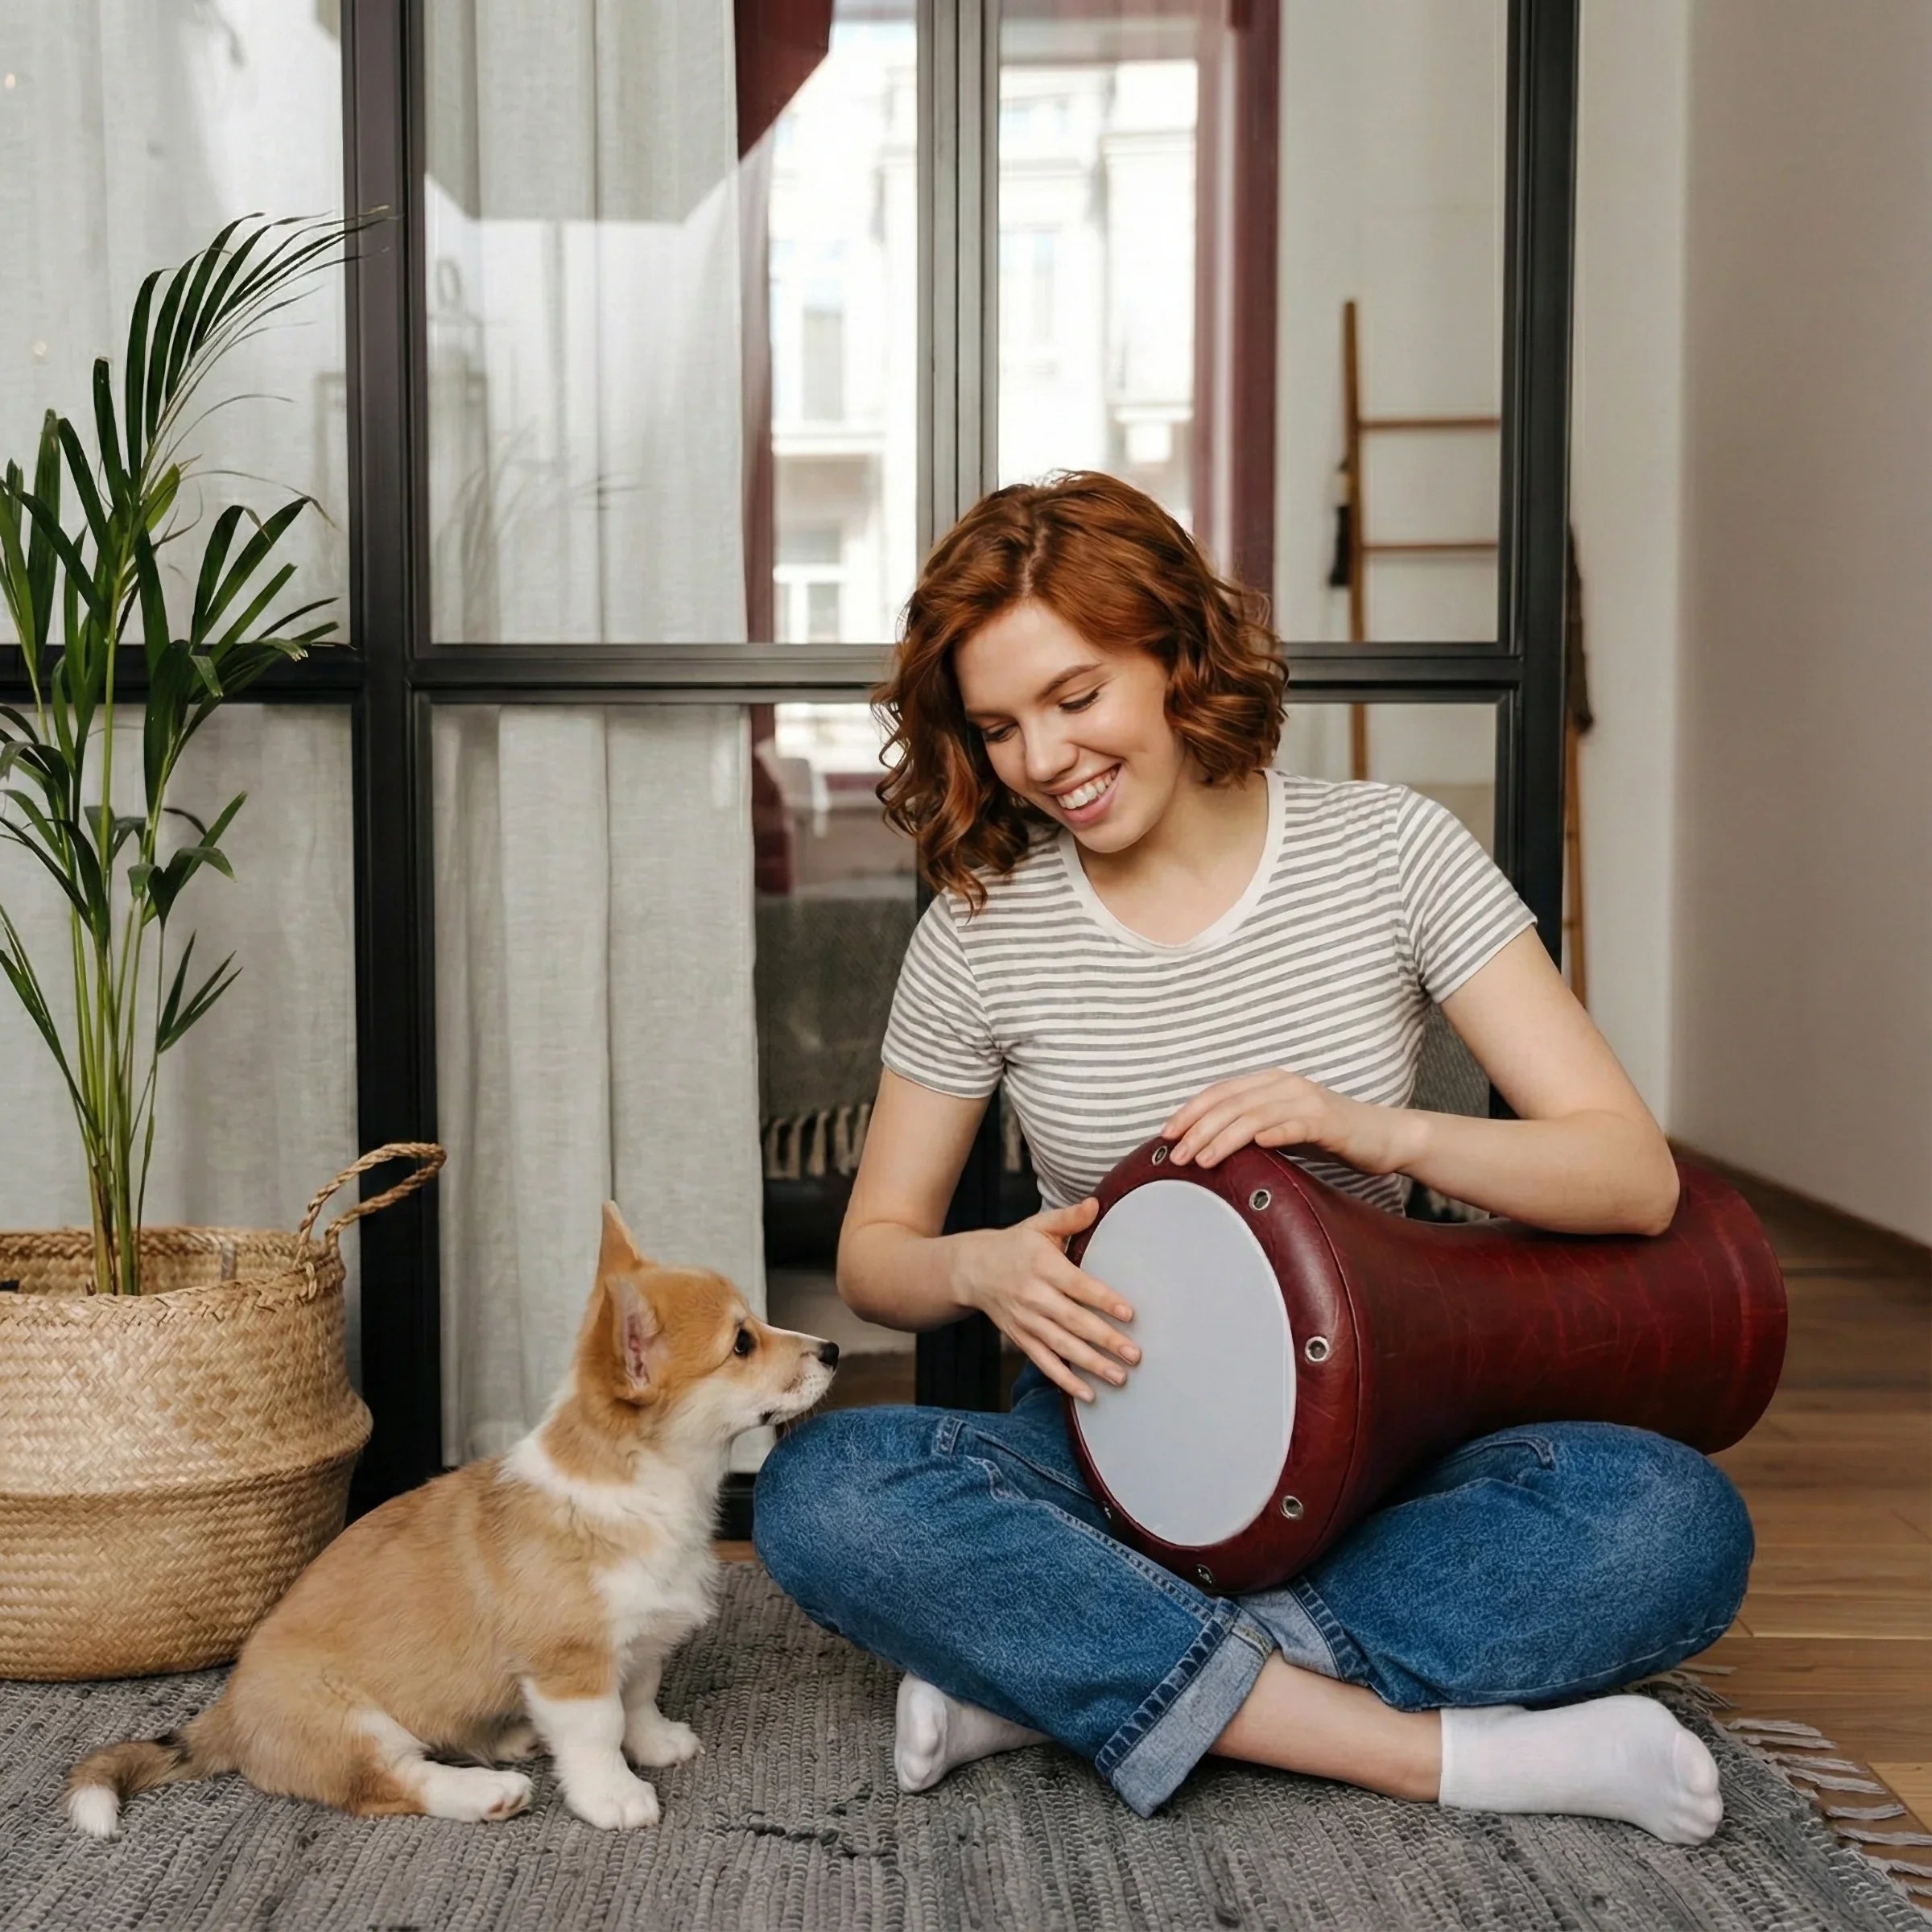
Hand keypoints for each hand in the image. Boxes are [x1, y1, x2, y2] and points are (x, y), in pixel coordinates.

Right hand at [953, 1198, 1139, 1403]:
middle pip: (1074, 1322)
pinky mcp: (1021, 1338)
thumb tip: (1096, 1204)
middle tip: (1135, 1355)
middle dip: (1105, 1340)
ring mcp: (1027, 1321)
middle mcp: (1034, 1297)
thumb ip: (1069, 1218)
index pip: (1078, 1286)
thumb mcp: (1039, 1226)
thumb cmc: (1014, 1246)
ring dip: (1091, 1365)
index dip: (1103, 1300)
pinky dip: (1065, 1380)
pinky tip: (1089, 1394)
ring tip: (1120, 1377)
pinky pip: (1044, 1363)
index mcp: (1043, 1267)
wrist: (972, 1269)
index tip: (1129, 1313)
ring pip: (1062, 1347)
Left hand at [1162, 1070, 1416, 1175]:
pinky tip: (1255, 1147)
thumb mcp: (1281, 1129)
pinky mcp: (1327, 1121)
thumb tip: (1205, 1148)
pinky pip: (1294, 1126)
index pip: (1219, 1092)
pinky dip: (1272, 1134)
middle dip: (1197, 1129)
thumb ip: (1250, 1130)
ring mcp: (1306, 1101)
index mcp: (1269, 1083)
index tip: (1165, 1134)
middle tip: (1175, 1155)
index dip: (1190, 1111)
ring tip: (1201, 1160)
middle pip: (1230, 1103)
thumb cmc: (1328, 1136)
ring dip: (1223, 1137)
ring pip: (1254, 1115)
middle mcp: (1284, 1085)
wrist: (1383, 1136)